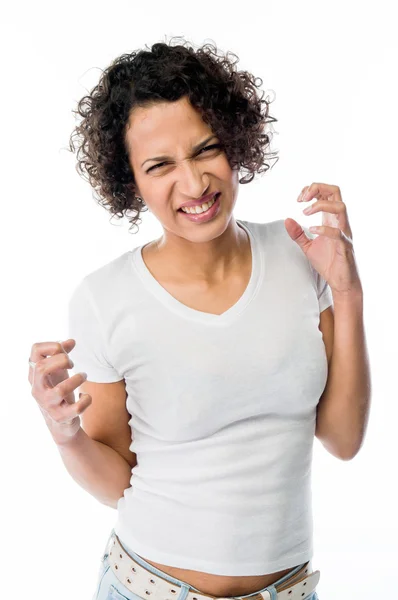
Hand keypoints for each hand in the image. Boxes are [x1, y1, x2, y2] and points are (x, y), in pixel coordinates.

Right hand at [28, 339, 91, 443]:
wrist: (60, 423)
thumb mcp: (59, 371)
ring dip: (77, 379)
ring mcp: (48, 404)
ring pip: (60, 390)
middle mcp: (38, 389)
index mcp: (35, 374)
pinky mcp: (61, 417)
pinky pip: (76, 409)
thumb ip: (63, 354)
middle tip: (72, 364)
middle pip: (41, 368)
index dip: (51, 345)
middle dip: (61, 360)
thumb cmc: (58, 390)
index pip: (34, 351)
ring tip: (84, 376)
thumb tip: (71, 341)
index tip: (63, 350)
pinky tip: (85, 395)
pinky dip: (86, 400)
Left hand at [284, 182, 361, 296]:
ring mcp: (344, 233)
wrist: (340, 282)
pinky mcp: (345, 246)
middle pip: (336, 191)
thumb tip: (286, 220)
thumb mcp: (307, 246)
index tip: (299, 199)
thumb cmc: (328, 263)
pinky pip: (338, 232)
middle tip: (302, 199)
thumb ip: (297, 234)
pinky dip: (324, 229)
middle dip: (318, 188)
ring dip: (320, 205)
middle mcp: (339, 222)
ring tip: (305, 212)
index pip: (327, 193)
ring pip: (341, 207)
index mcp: (331, 219)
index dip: (312, 189)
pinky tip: (311, 230)